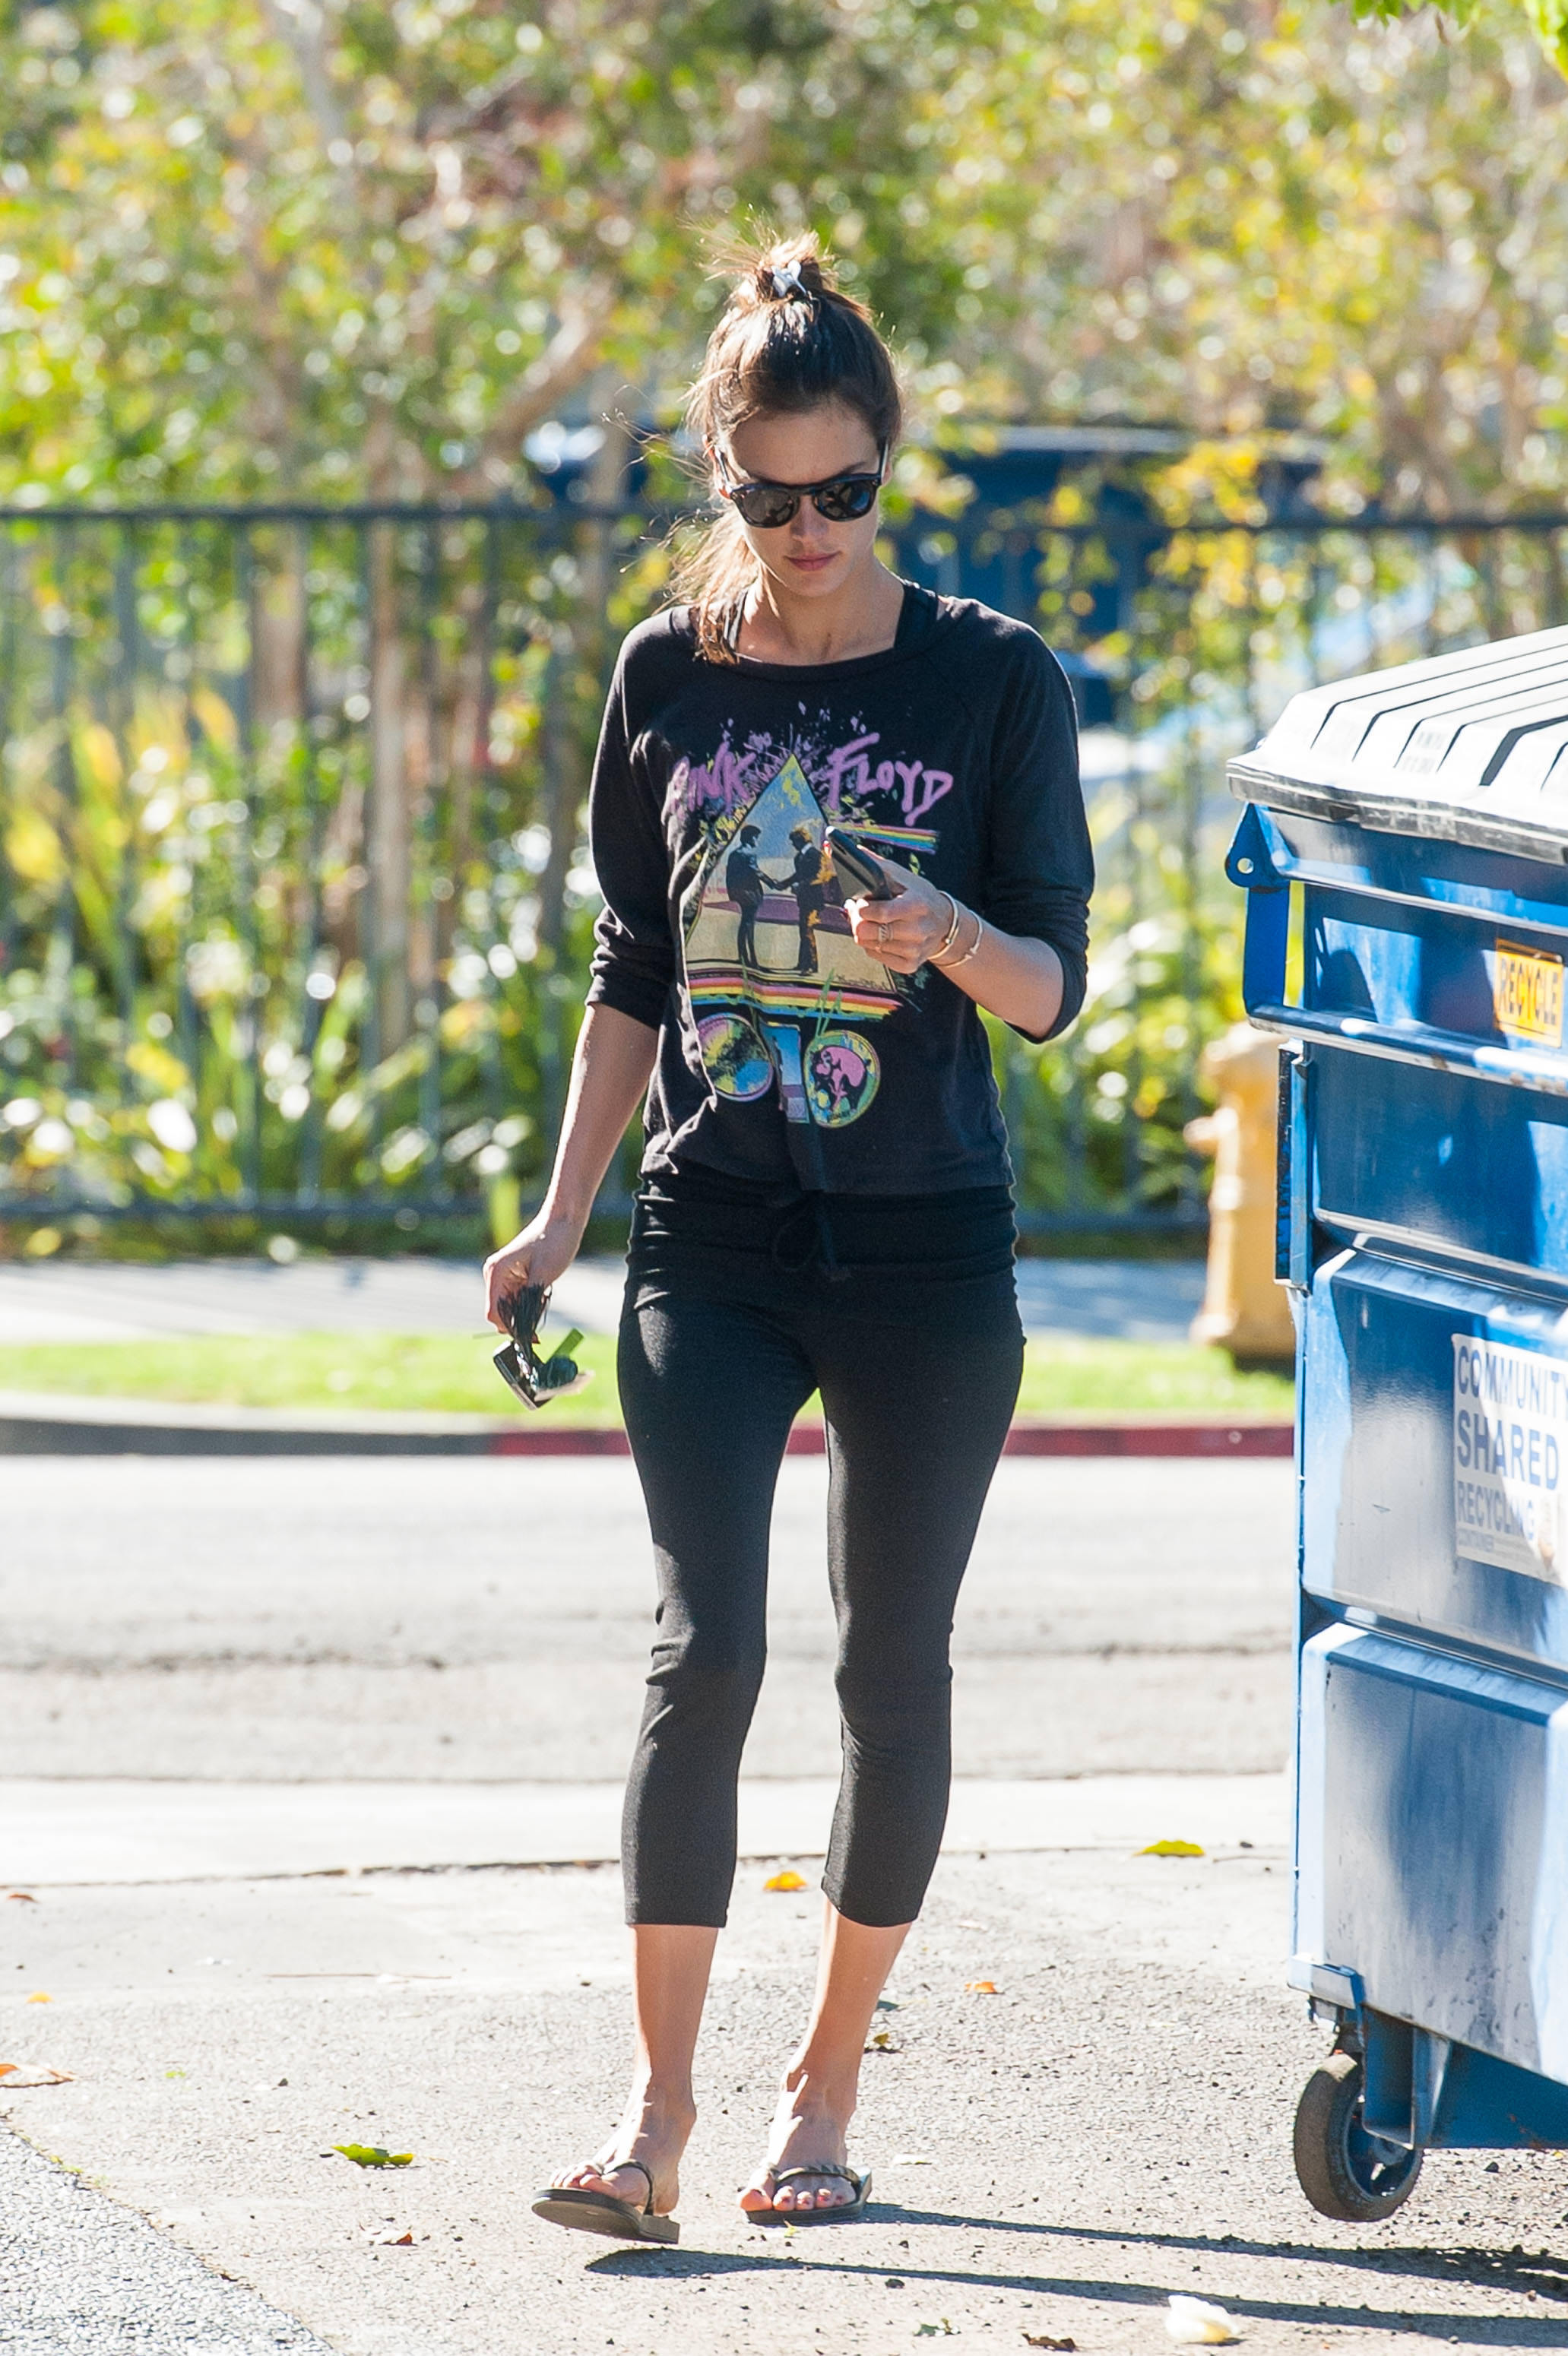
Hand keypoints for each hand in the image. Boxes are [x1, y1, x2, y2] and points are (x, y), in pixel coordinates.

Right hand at [483, 1211, 584, 1332]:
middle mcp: (494, 1274)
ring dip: (527, 1310)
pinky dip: (530, 1302)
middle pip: (501, 1312)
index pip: (494, 1312)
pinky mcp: (514, 1276)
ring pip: (511, 1307)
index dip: (511, 1328)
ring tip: (545, 1295)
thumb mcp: (543, 1275)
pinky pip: (518, 1298)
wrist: (563, 1219)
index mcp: (496, 1271)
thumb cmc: (554, 1241)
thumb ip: (529, 1302)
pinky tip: (544, 1291)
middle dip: (520, 1319)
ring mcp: (503, 1275)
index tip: (532, 1335)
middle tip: (543, 1312)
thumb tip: (523, 1327)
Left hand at [845, 855, 958, 974]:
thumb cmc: (919, 896)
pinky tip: (880, 934)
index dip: (861, 908)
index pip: (879, 913)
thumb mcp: (904, 877)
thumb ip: (876, 865)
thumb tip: (849, 851)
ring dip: (863, 931)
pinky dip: (872, 944)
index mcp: (917, 905)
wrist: (945, 924)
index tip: (858, 901)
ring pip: (867, 944)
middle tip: (857, 910)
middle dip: (856, 919)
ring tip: (870, 921)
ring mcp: (914, 950)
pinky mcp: (909, 965)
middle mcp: (917, 931)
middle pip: (867, 932)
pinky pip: (874, 955)